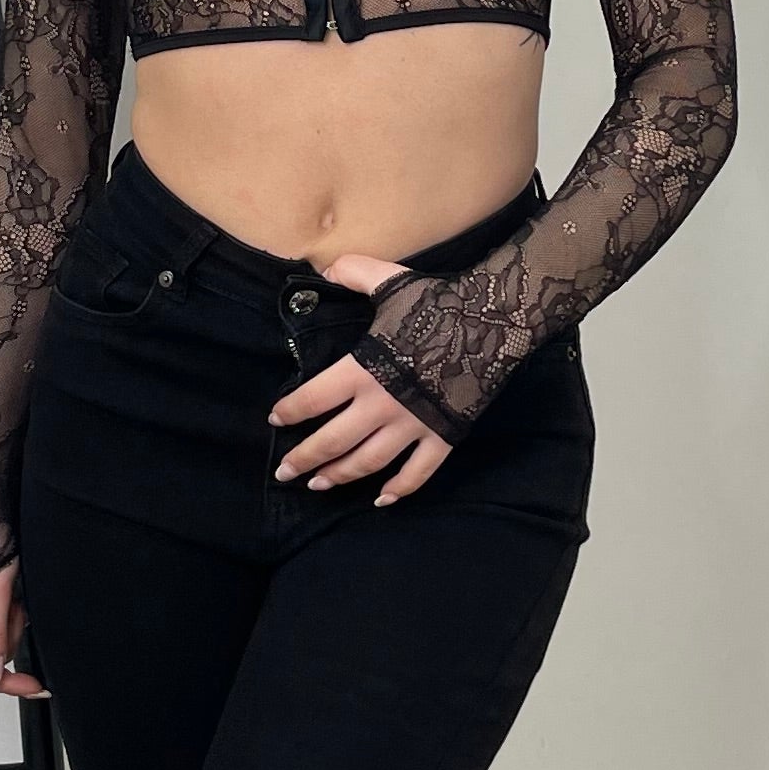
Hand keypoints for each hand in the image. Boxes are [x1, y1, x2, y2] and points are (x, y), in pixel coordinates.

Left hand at [271, 260, 451, 505]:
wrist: (493, 321)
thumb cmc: (437, 303)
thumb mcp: (389, 280)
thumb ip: (353, 272)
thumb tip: (325, 269)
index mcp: (362, 370)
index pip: (312, 399)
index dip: (290, 411)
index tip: (275, 419)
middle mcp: (382, 405)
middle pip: (333, 440)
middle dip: (304, 458)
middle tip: (284, 472)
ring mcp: (412, 425)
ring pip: (368, 462)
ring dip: (340, 475)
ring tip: (319, 484)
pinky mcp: (441, 436)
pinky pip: (418, 473)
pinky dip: (399, 490)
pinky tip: (382, 501)